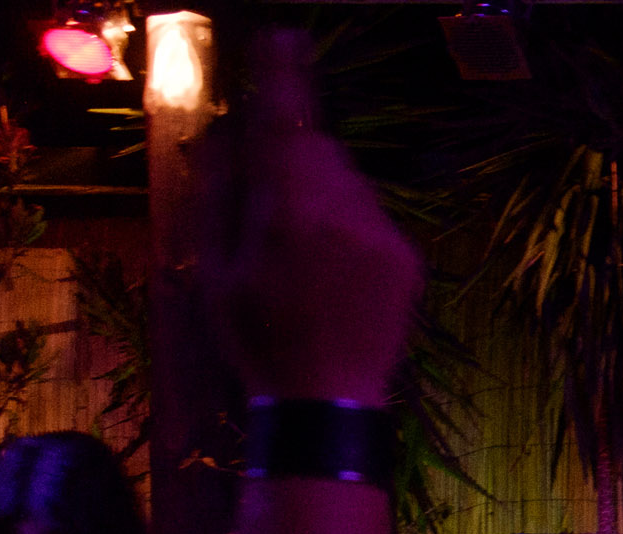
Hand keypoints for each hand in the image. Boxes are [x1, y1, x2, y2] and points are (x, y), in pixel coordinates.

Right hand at [194, 31, 422, 407]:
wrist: (327, 404)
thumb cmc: (258, 341)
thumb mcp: (214, 271)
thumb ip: (222, 197)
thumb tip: (229, 140)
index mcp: (289, 212)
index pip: (285, 124)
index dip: (284, 78)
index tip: (282, 40)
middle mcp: (345, 214)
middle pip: (321, 152)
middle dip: (296, 162)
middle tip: (274, 206)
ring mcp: (383, 236)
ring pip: (350, 185)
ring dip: (325, 199)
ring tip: (305, 259)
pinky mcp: (408, 259)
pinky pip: (374, 220)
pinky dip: (353, 230)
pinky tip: (335, 277)